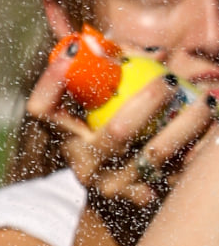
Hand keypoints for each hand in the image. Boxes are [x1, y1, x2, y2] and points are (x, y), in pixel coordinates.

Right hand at [27, 52, 212, 237]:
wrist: (116, 188)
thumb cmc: (106, 131)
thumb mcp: (96, 105)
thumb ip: (108, 68)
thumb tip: (147, 50)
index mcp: (67, 139)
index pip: (43, 109)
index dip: (52, 80)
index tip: (76, 48)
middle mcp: (86, 167)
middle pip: (118, 132)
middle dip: (149, 101)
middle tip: (170, 80)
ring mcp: (116, 186)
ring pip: (156, 154)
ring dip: (188, 124)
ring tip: (206, 101)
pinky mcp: (146, 198)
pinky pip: (179, 172)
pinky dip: (199, 149)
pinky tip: (213, 129)